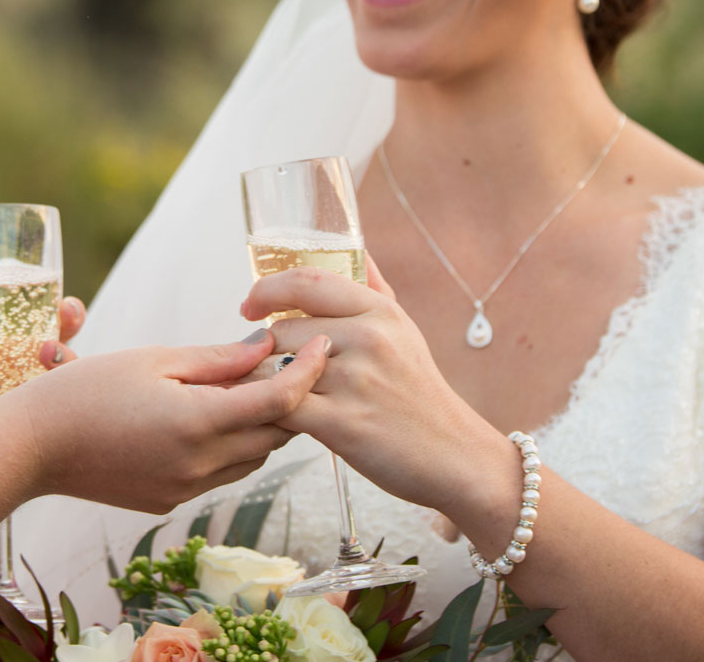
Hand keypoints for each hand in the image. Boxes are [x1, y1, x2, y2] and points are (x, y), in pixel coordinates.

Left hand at [0, 296, 86, 455]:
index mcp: (7, 345)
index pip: (50, 323)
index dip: (68, 314)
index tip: (64, 308)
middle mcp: (21, 373)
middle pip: (66, 358)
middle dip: (71, 351)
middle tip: (50, 348)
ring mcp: (21, 406)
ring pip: (61, 394)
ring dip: (62, 383)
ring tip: (40, 375)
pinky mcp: (15, 438)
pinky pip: (41, 429)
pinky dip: (50, 423)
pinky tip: (42, 421)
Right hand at [16, 330, 331, 514]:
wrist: (32, 449)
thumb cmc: (85, 392)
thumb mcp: (153, 360)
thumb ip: (217, 359)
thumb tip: (265, 349)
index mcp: (197, 423)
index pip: (280, 402)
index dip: (308, 371)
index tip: (320, 342)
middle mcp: (200, 465)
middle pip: (275, 434)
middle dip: (290, 397)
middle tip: (284, 358)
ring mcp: (186, 489)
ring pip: (253, 457)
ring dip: (262, 424)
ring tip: (246, 384)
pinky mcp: (171, 501)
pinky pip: (222, 472)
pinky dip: (232, 444)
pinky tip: (212, 415)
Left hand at [241, 264, 499, 513]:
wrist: (454, 455)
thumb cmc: (418, 392)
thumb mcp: (404, 330)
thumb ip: (374, 288)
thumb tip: (355, 248)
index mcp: (380, 310)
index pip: (306, 281)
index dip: (267, 289)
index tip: (250, 306)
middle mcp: (369, 338)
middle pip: (282, 329)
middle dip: (266, 351)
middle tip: (268, 369)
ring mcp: (356, 381)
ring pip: (275, 367)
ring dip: (264, 383)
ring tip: (274, 394)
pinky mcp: (343, 424)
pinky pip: (281, 406)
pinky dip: (270, 412)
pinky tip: (278, 418)